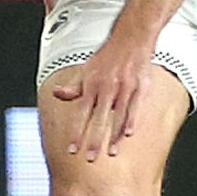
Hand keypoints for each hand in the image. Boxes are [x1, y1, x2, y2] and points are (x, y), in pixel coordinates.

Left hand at [50, 34, 151, 160]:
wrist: (130, 37)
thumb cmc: (108, 55)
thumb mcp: (87, 69)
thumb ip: (73, 86)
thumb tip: (57, 94)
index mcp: (92, 85)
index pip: (81, 114)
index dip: (77, 132)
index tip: (72, 150)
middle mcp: (107, 87)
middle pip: (98, 118)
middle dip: (94, 140)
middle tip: (90, 158)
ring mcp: (124, 87)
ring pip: (118, 116)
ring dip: (113, 136)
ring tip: (111, 153)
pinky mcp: (140, 86)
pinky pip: (136, 107)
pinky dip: (132, 121)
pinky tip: (128, 135)